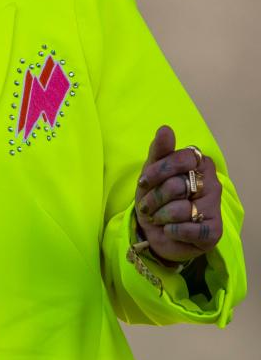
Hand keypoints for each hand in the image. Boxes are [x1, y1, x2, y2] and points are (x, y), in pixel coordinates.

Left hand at [135, 124, 221, 264]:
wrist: (156, 231)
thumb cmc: (156, 196)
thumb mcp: (151, 172)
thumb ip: (159, 150)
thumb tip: (166, 129)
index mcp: (200, 163)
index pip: (182, 159)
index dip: (157, 171)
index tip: (143, 182)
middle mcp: (213, 183)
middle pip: (177, 185)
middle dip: (154, 198)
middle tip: (147, 206)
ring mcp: (216, 207)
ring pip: (181, 209)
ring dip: (160, 216)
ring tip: (158, 218)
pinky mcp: (215, 231)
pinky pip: (188, 229)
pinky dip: (172, 231)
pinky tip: (170, 230)